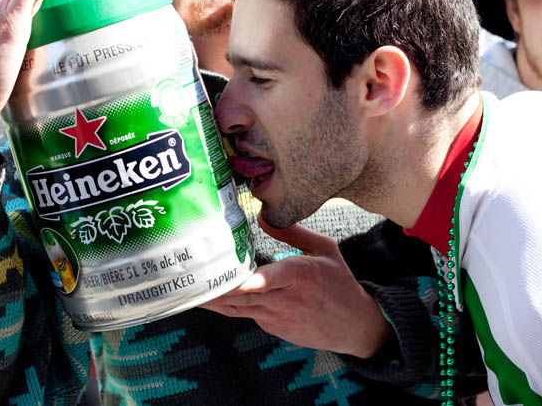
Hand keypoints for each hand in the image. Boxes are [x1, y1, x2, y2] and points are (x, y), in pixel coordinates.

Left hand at [200, 215, 392, 357]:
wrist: (354, 326)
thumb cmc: (340, 283)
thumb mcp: (323, 248)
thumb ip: (292, 231)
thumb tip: (261, 214)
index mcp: (301, 275)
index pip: (274, 278)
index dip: (252, 282)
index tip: (233, 282)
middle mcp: (286, 299)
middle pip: (245, 296)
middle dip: (217, 289)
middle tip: (190, 279)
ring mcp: (277, 317)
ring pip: (238, 308)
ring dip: (213, 301)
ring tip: (187, 289)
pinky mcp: (272, 327)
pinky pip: (244, 314)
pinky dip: (227, 305)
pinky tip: (208, 296)